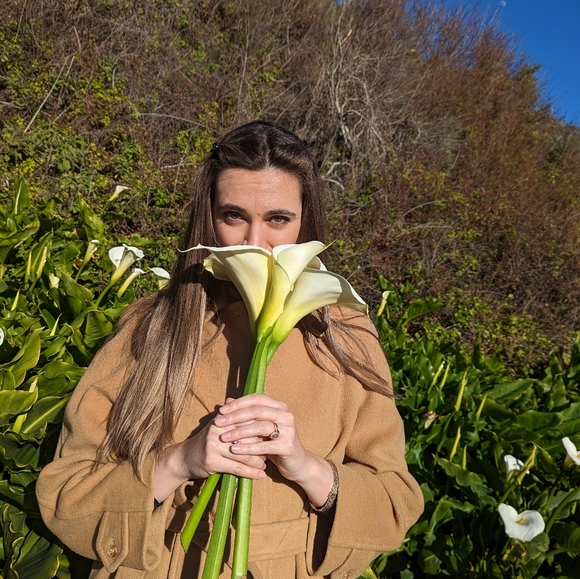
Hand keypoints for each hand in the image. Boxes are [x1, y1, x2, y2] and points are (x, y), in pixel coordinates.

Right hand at [153, 400, 266, 501]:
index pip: (247, 420)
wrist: (184, 458)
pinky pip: (237, 468)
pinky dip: (251, 473)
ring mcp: (214, 445)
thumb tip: (253, 403)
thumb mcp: (219, 425)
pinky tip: (261, 476)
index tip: (273, 434)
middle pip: (247, 436)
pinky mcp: (212, 461)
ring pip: (244, 453)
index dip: (261, 427)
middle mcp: (217, 430)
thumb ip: (236, 416)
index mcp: (222, 419)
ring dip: (258, 461)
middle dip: (262, 444)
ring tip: (267, 464)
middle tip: (273, 450)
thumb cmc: (207, 441)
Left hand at [215, 393, 333, 506]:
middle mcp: (285, 415)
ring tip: (224, 437)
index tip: (221, 410)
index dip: (238, 403)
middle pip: (256, 411)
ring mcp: (289, 430)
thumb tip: (228, 400)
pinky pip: (264, 446)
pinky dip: (248, 448)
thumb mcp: (260, 428)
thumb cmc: (275, 444)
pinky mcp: (288, 446)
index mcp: (279, 407)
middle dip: (235, 417)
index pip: (256, 398)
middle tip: (218, 423)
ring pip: (259, 427)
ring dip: (239, 432)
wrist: (297, 464)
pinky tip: (235, 450)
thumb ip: (246, 414)